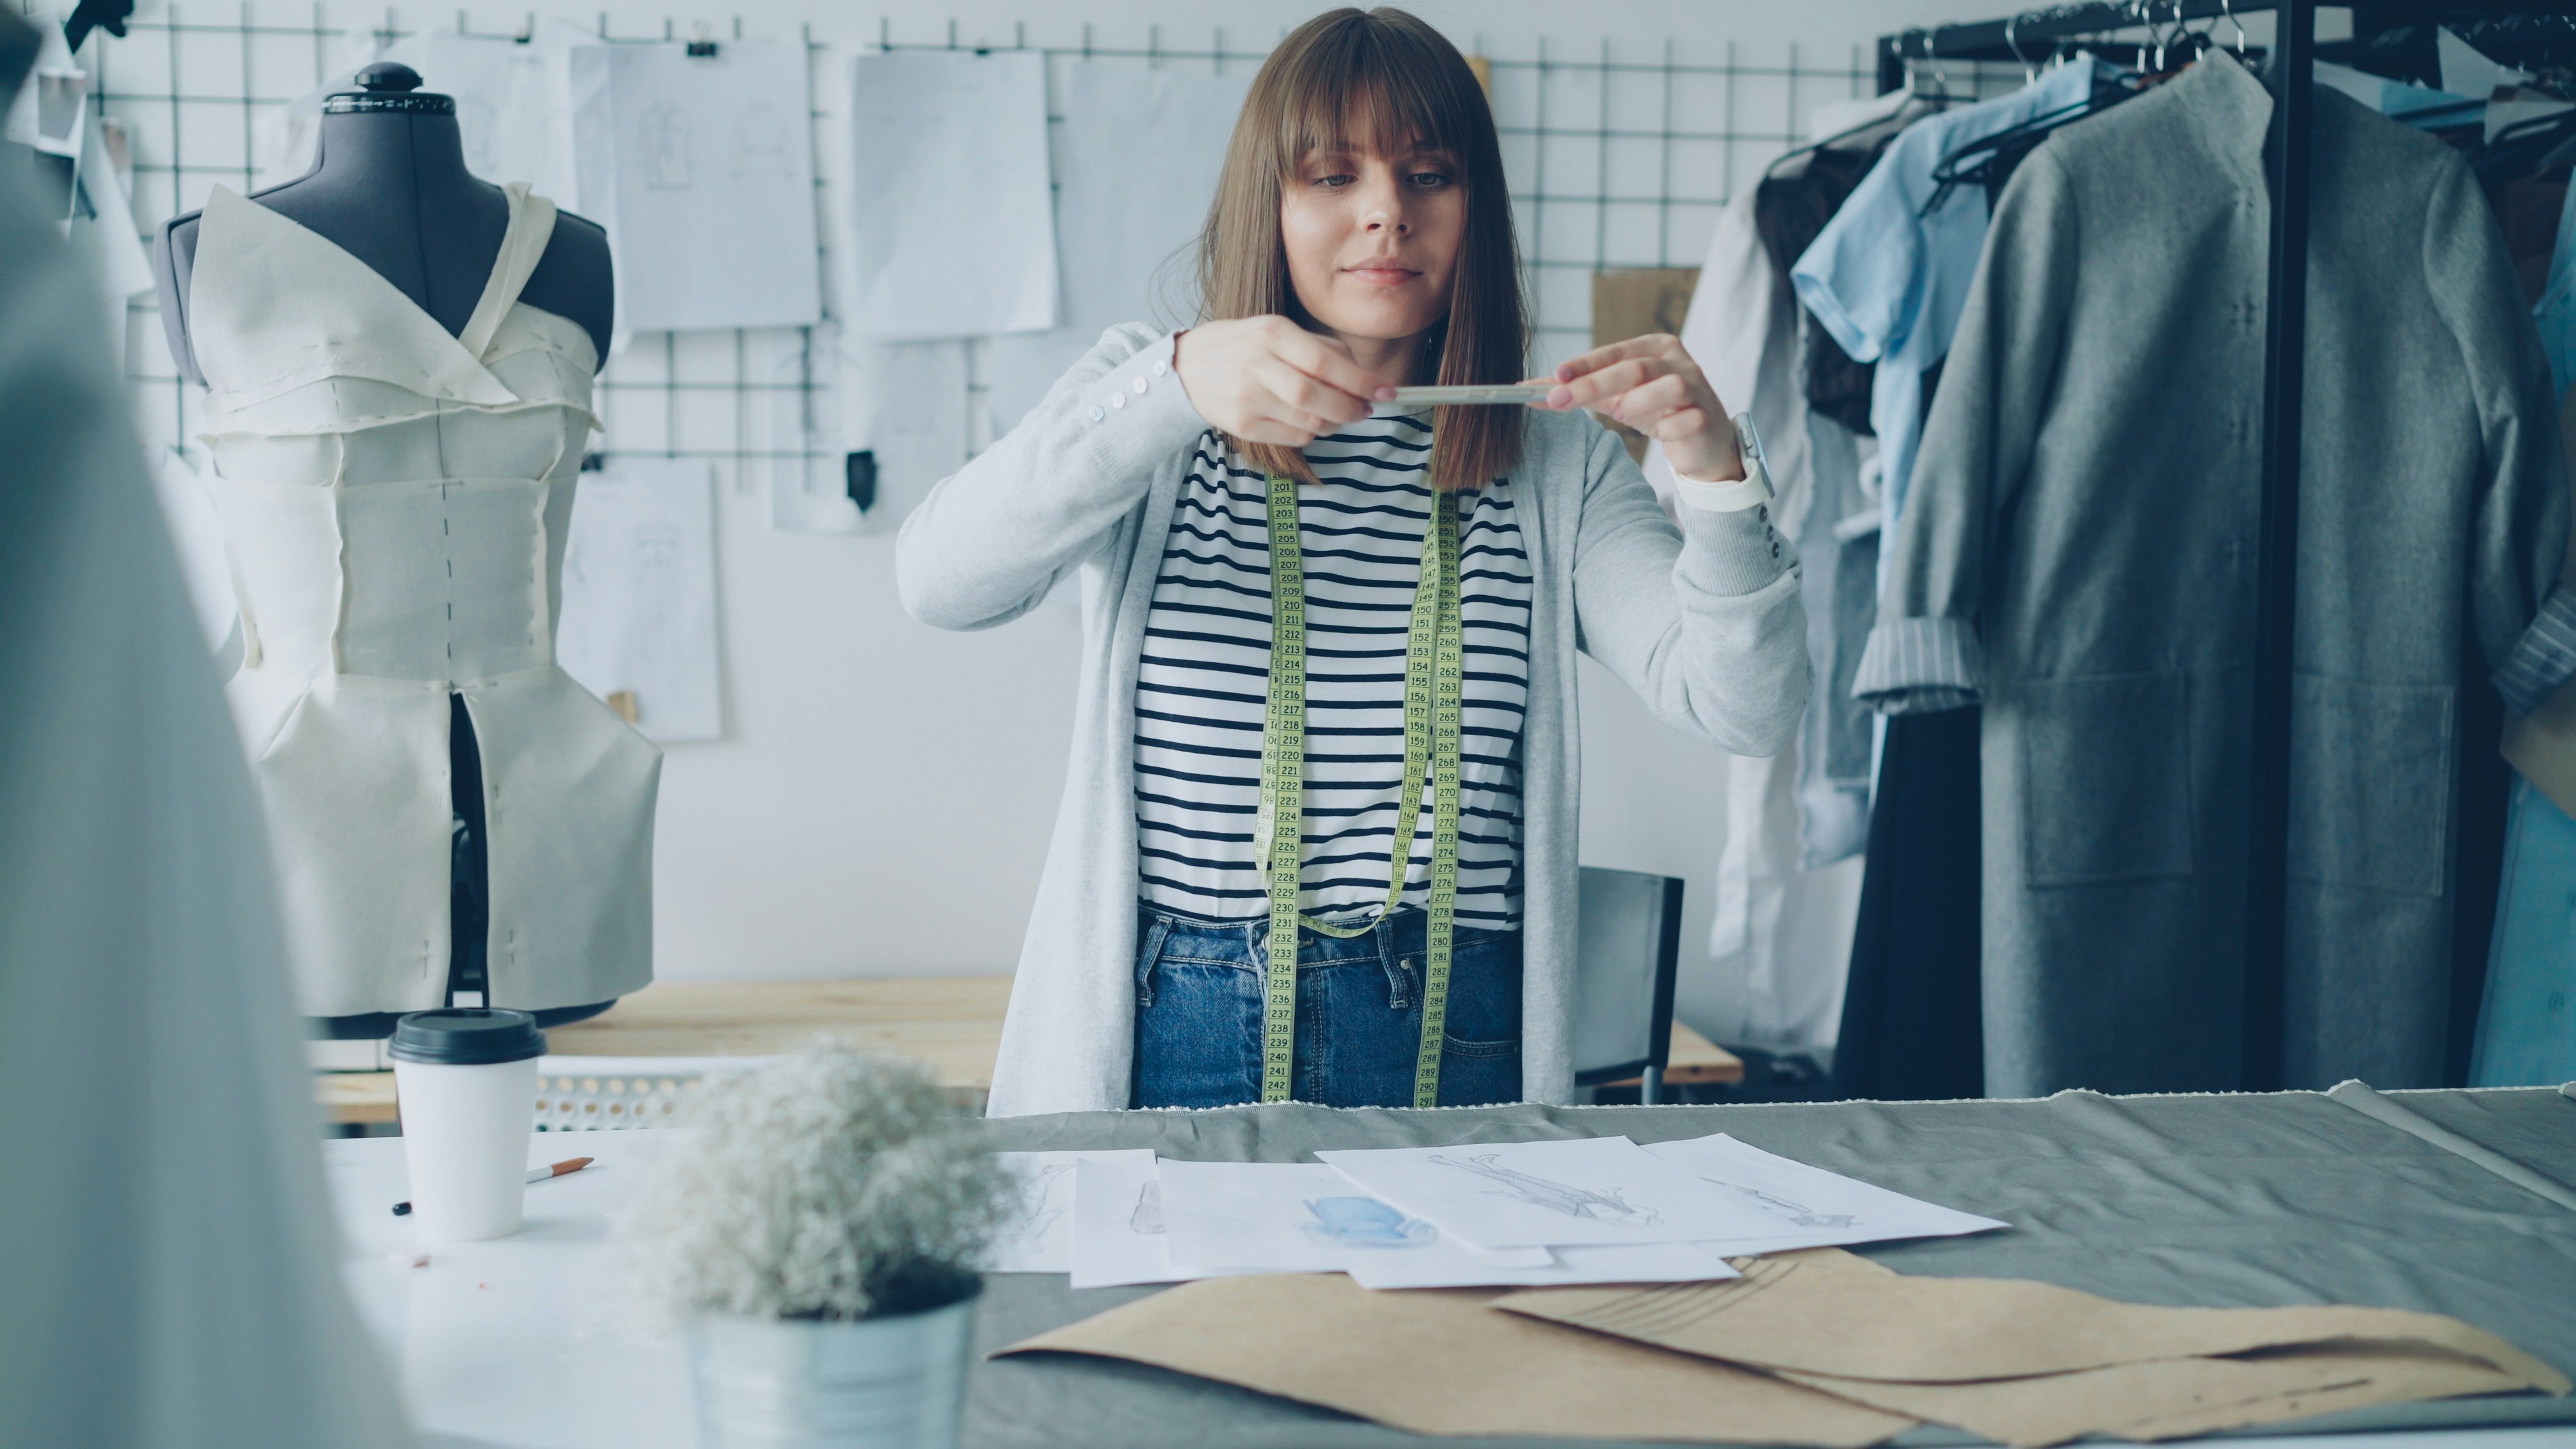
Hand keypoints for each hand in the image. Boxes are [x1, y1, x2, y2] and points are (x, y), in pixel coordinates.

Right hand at [1173, 316, 1393, 446]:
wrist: (1186, 367)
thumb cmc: (1241, 346)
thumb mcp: (1275, 329)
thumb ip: (1319, 348)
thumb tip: (1361, 376)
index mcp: (1272, 333)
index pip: (1326, 362)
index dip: (1361, 381)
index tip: (1386, 391)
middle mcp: (1258, 364)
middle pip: (1316, 397)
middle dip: (1351, 408)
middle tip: (1366, 409)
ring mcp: (1247, 397)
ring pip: (1308, 420)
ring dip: (1334, 422)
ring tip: (1339, 414)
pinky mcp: (1242, 424)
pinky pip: (1292, 435)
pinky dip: (1311, 432)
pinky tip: (1311, 421)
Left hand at [1531, 335, 1743, 482]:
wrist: (1702, 442)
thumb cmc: (1654, 411)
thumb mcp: (1613, 398)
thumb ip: (1576, 391)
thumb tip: (1527, 391)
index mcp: (1654, 347)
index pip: (1615, 352)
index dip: (1585, 363)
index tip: (1556, 375)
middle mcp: (1678, 361)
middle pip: (1635, 367)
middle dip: (1594, 384)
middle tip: (1560, 399)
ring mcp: (1697, 387)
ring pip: (1668, 386)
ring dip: (1638, 402)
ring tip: (1621, 413)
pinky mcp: (1708, 417)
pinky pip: (1686, 420)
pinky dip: (1669, 428)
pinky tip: (1663, 434)